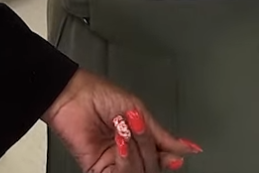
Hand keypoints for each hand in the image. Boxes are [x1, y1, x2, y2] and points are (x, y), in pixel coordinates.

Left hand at [44, 70, 197, 172]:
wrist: (71, 94)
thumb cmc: (97, 94)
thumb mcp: (139, 110)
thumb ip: (163, 135)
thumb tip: (187, 148)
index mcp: (138, 140)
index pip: (160, 158)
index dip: (168, 158)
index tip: (176, 155)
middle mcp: (127, 153)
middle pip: (152, 166)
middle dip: (148, 146)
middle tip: (137, 125)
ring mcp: (113, 162)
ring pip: (139, 172)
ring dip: (135, 153)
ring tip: (124, 131)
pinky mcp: (98, 169)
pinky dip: (125, 161)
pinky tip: (120, 145)